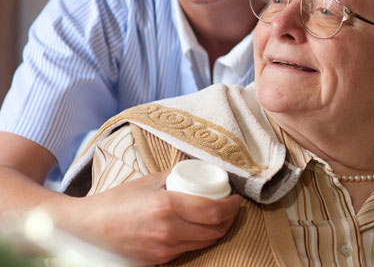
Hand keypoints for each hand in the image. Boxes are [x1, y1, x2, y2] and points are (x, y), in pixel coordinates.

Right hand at [61, 171, 241, 264]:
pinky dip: (198, 240)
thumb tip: (200, 168)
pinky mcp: (157, 261)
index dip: (232, 206)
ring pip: (204, 243)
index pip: (214, 211)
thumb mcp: (149, 180)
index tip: (235, 198)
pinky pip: (187, 251)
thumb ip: (176, 174)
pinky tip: (198, 229)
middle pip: (215, 231)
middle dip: (229, 219)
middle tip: (230, 207)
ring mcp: (163, 250)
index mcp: (167, 207)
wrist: (87, 228)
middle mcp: (168, 232)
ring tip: (217, 216)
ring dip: (216, 230)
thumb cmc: (117, 200)